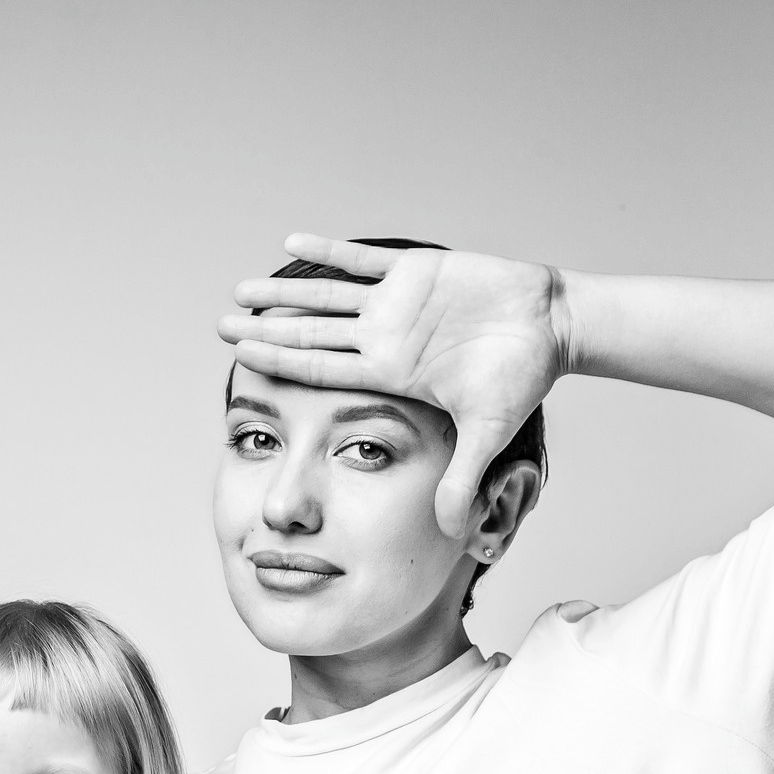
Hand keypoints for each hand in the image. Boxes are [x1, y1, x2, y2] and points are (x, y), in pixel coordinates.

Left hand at [221, 233, 570, 535]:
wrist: (553, 328)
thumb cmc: (522, 378)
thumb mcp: (490, 432)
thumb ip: (465, 479)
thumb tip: (453, 532)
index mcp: (389, 374)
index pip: (321, 370)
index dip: (280, 363)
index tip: (240, 359)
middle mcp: (383, 339)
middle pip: (311, 333)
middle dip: (266, 329)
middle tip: (220, 326)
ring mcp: (396, 305)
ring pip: (327, 295)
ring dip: (285, 291)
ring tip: (241, 289)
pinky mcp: (418, 270)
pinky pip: (365, 258)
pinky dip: (331, 249)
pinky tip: (292, 240)